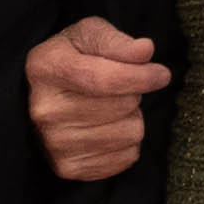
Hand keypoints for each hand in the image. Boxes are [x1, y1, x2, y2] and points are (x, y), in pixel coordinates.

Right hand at [26, 16, 170, 182]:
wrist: (42, 97)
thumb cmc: (72, 59)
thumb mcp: (89, 35)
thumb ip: (116, 41)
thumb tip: (145, 51)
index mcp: (46, 68)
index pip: (103, 79)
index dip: (140, 77)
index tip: (162, 74)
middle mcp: (45, 109)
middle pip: (121, 106)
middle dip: (133, 93)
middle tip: (119, 88)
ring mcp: (55, 143)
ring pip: (129, 134)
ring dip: (131, 118)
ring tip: (111, 109)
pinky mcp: (69, 168)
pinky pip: (126, 157)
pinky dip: (127, 143)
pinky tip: (107, 129)